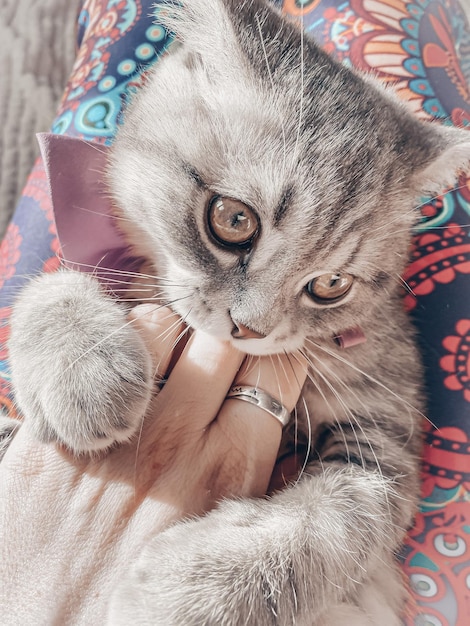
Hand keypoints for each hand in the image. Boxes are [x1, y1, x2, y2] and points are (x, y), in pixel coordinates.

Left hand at [0, 304, 306, 623]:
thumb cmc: (153, 604)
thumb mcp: (230, 552)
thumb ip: (260, 482)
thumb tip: (276, 426)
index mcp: (234, 474)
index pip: (277, 369)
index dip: (273, 355)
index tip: (261, 359)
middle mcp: (180, 445)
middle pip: (224, 337)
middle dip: (227, 333)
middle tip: (216, 345)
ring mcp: (116, 434)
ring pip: (161, 325)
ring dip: (172, 332)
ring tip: (167, 356)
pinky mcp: (59, 433)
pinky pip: (96, 348)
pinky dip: (114, 345)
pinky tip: (118, 369)